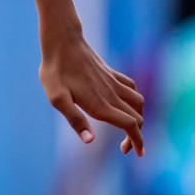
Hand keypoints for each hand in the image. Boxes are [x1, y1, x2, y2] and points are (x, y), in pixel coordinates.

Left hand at [39, 28, 144, 155]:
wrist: (62, 41)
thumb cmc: (55, 71)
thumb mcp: (57, 99)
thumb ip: (75, 120)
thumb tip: (90, 141)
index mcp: (101, 104)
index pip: (130, 126)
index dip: (137, 142)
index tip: (136, 154)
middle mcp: (112, 94)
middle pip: (137, 118)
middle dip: (137, 136)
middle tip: (124, 148)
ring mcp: (113, 82)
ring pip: (139, 102)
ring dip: (139, 118)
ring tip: (128, 128)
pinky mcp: (111, 73)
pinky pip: (132, 88)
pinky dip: (135, 99)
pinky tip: (125, 103)